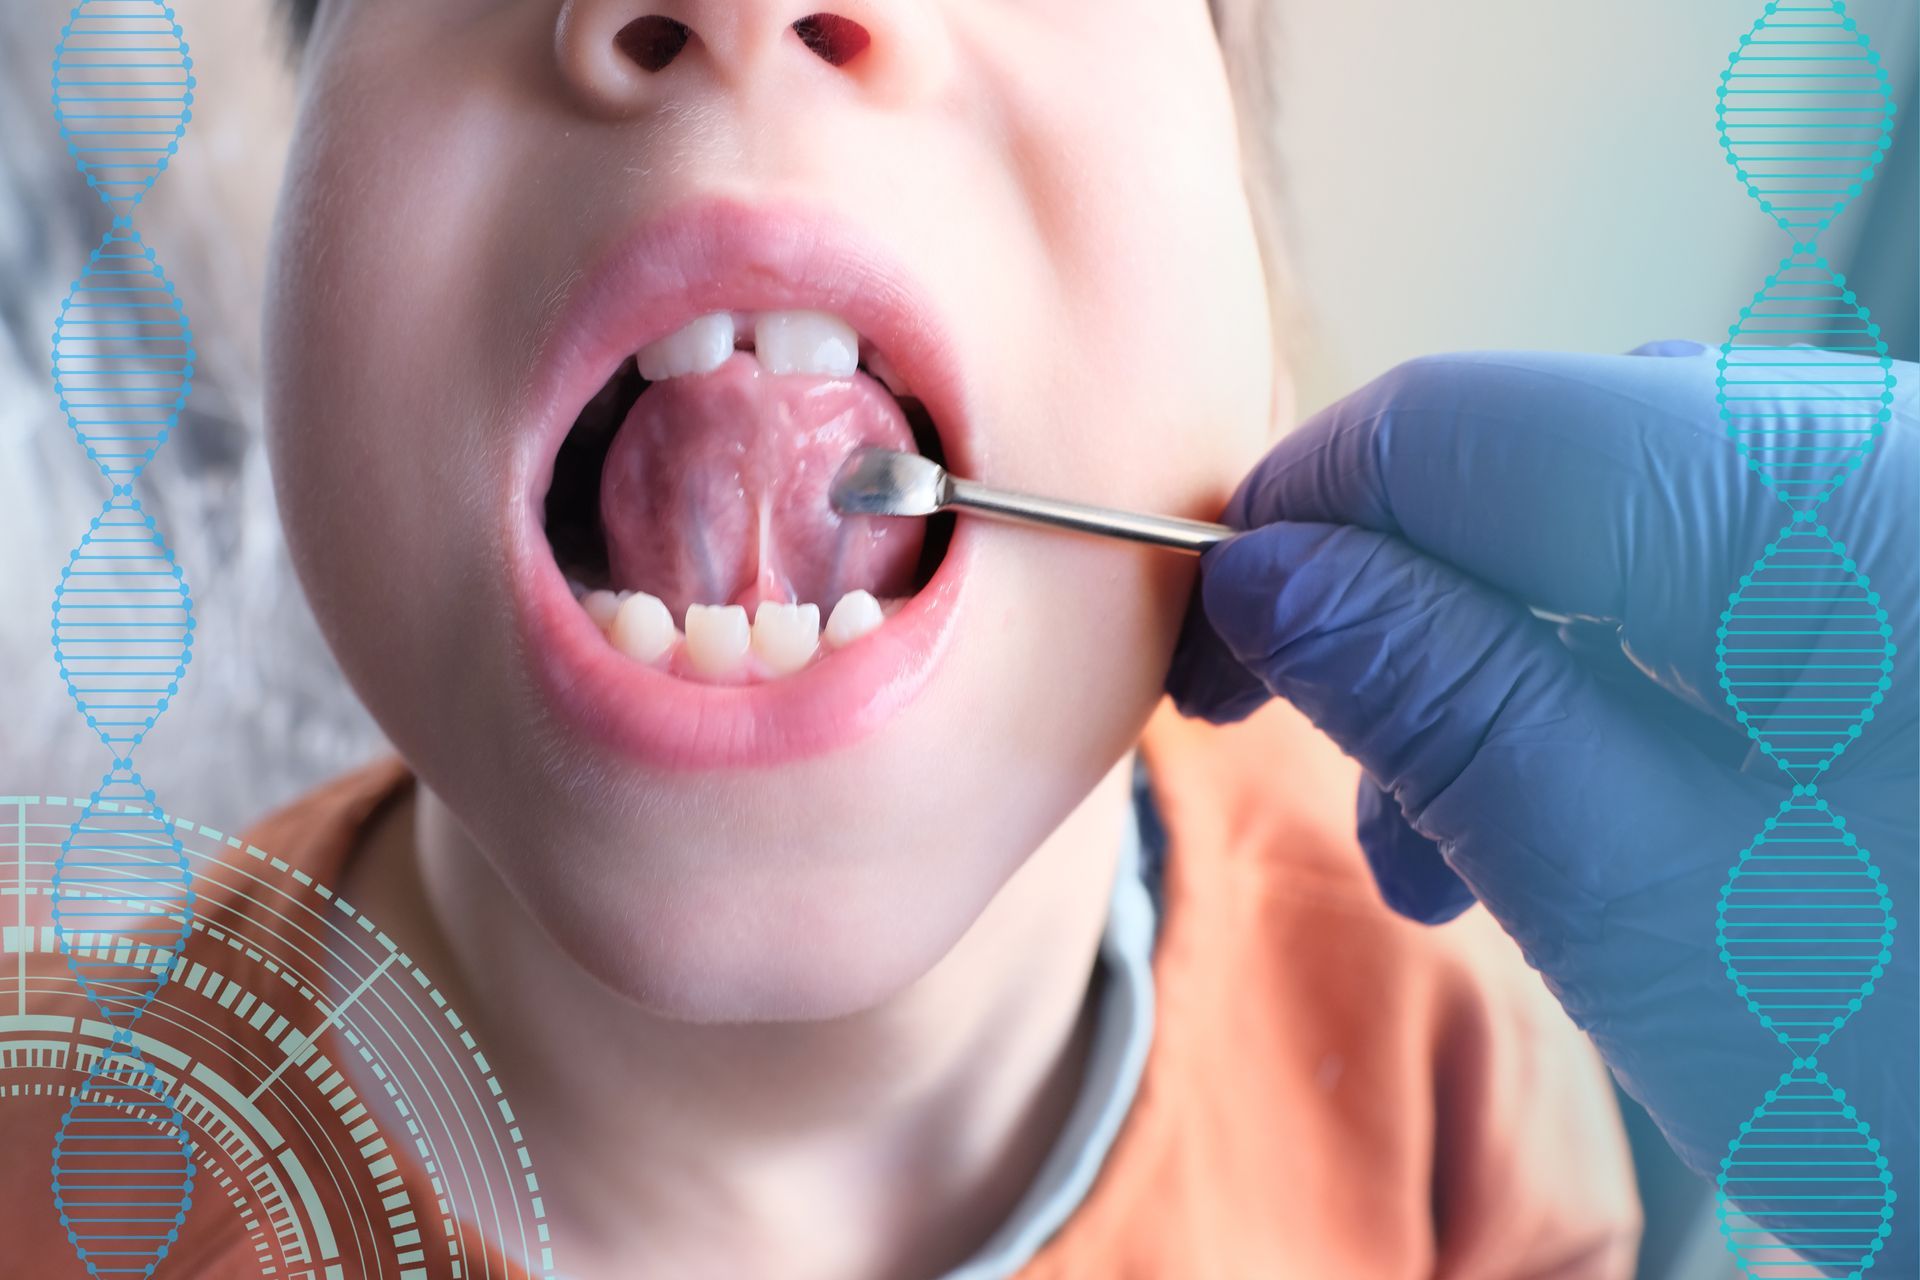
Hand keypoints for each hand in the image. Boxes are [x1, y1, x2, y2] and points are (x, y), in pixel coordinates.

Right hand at [1167, 343, 1915, 1267]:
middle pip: (1543, 454)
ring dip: (1499, 661)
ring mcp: (1916, 515)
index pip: (1463, 423)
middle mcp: (1895, 454)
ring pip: (1622, 513)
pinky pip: (1722, 570)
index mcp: (1834, 502)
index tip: (1212, 654)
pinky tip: (1590, 803)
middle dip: (1402, 609)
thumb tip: (1267, 578)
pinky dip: (1612, 676)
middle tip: (1347, 784)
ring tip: (1460, 853)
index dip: (1298, 519)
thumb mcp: (1652, 904)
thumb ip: (1443, 708)